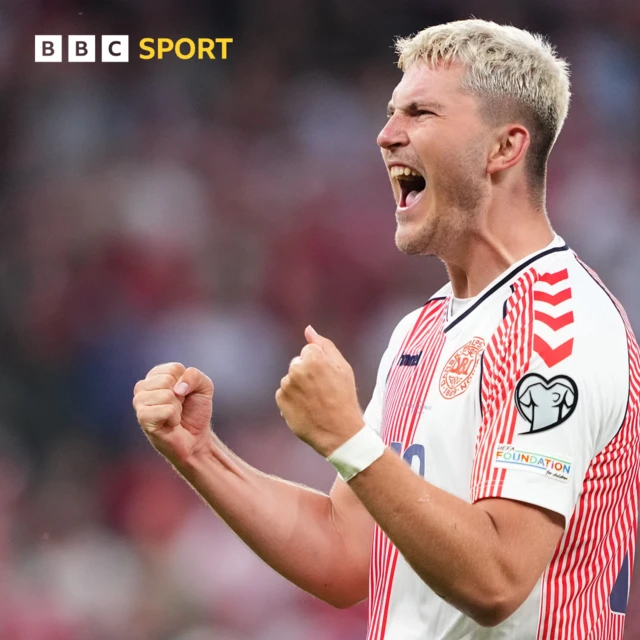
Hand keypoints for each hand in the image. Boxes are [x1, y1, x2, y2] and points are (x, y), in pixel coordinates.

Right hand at [133, 362, 213, 465]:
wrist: (196, 438)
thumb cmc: (196, 411)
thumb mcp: (204, 387)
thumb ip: (195, 376)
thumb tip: (177, 388)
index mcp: (156, 375)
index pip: (175, 369)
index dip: (187, 383)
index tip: (185, 395)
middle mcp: (143, 386)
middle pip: (168, 380)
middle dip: (181, 396)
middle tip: (179, 407)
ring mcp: (139, 402)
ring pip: (167, 395)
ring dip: (177, 408)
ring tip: (174, 415)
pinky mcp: (142, 418)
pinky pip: (166, 410)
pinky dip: (174, 417)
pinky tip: (170, 423)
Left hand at [276, 326, 363, 456]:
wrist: (339, 433)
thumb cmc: (344, 398)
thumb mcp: (343, 368)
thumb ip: (324, 345)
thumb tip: (308, 329)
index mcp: (314, 357)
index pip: (309, 350)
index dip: (320, 364)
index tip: (328, 378)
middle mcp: (297, 368)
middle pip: (298, 363)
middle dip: (307, 373)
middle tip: (323, 391)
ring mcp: (287, 384)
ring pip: (291, 378)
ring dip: (299, 386)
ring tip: (315, 401)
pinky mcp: (280, 399)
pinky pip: (284, 393)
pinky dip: (292, 399)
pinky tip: (306, 408)